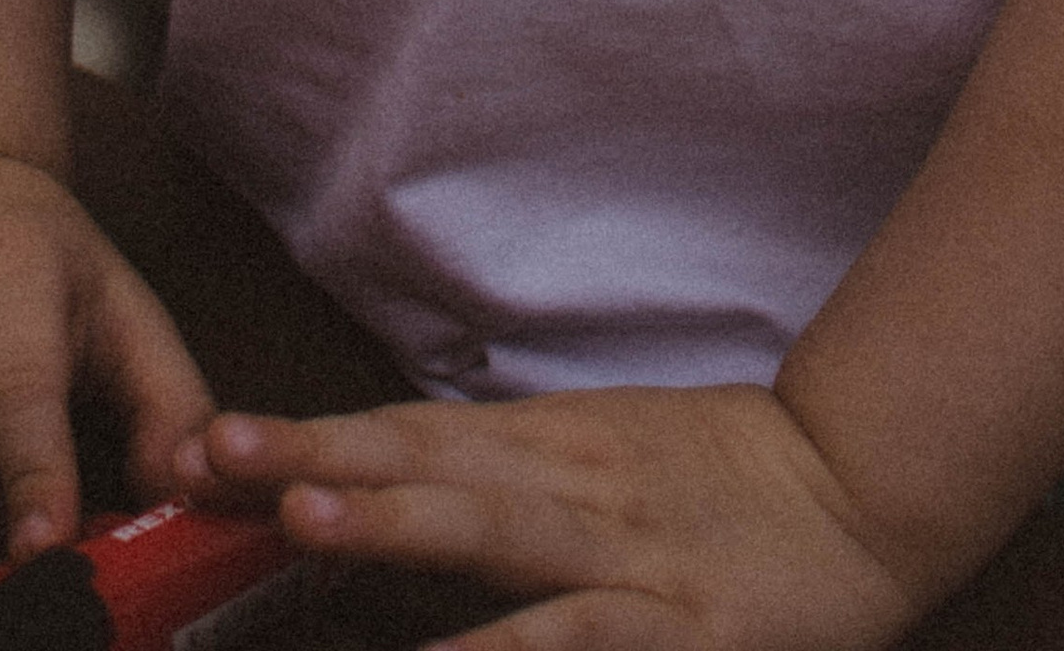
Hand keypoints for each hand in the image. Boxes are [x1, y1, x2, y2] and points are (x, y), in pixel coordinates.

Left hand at [199, 383, 935, 650]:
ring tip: (301, 509)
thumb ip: (493, 478)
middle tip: (210, 453)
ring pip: (488, 528)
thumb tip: (374, 485)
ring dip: (390, 519)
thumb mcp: (596, 461)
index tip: (202, 444)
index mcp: (542, 446)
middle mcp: (564, 484)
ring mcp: (617, 553)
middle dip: (310, 459)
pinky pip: (574, 640)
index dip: (302, 438)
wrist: (861, 491)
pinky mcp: (672, 626)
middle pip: (421, 463)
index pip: (400, 434)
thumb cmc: (718, 484)